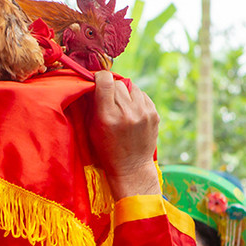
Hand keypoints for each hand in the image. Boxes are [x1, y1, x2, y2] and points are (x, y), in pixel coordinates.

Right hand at [88, 71, 159, 198]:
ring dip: (125, 93)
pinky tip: (131, 112)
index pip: (105, 81)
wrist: (131, 167)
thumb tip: (93, 82)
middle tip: (109, 100)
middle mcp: (127, 112)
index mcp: (108, 116)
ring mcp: (143, 113)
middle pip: (118, 83)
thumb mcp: (92, 129)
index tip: (98, 81)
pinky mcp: (154, 114)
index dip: (100, 77)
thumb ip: (92, 105)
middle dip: (112, 88)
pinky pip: (142, 95)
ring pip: (132, 87)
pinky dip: (135, 100)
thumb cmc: (106, 149)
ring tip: (121, 106)